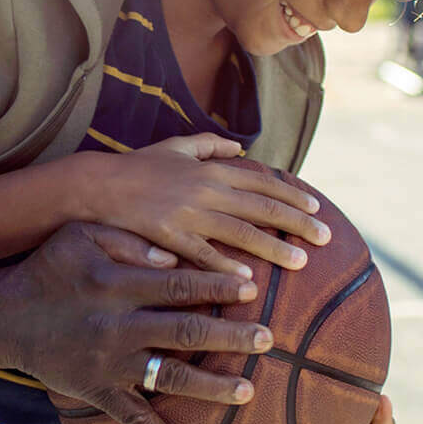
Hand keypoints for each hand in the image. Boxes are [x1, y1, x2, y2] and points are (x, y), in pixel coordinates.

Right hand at [0, 221, 273, 423]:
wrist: (3, 318)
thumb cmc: (47, 269)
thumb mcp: (80, 236)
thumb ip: (128, 240)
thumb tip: (174, 257)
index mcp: (118, 285)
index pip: (180, 285)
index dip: (218, 286)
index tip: (250, 288)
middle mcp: (118, 327)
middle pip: (187, 332)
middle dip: (232, 336)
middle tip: (267, 338)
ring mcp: (109, 364)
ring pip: (170, 379)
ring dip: (213, 387)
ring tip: (248, 390)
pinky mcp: (97, 391)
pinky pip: (132, 419)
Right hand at [77, 134, 330, 277]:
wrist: (96, 185)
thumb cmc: (135, 168)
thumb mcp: (173, 147)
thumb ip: (208, 145)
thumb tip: (238, 147)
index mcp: (209, 169)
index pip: (262, 182)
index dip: (292, 196)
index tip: (317, 209)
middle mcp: (205, 189)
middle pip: (261, 206)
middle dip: (297, 222)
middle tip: (326, 237)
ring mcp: (188, 213)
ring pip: (241, 231)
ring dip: (274, 247)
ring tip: (302, 262)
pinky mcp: (168, 235)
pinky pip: (203, 253)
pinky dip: (226, 266)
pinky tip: (248, 278)